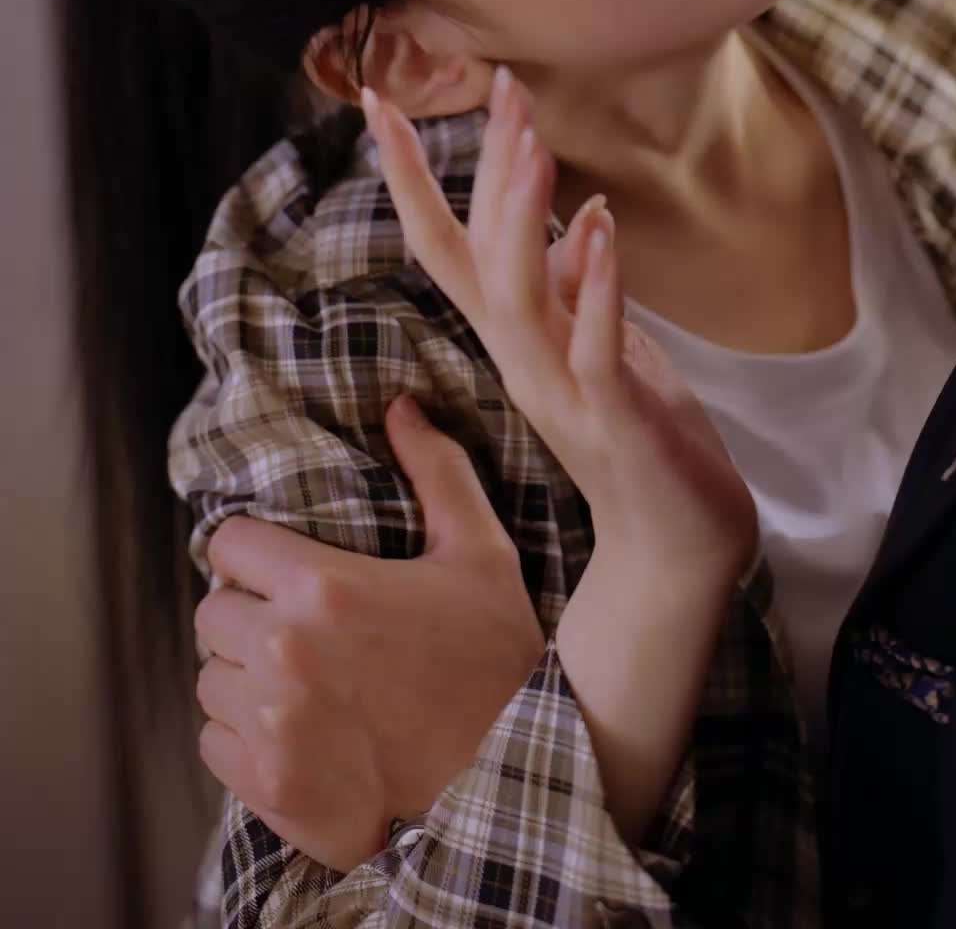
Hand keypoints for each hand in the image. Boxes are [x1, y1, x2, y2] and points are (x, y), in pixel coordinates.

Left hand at [194, 394, 544, 870]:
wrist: (509, 778)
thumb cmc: (494, 660)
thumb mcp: (480, 553)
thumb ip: (436, 470)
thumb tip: (402, 406)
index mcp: (324, 587)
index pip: (228, 544)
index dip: (252, 549)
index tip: (278, 565)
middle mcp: (285, 652)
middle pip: (211, 612)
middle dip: (246, 611)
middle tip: (292, 624)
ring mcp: (272, 725)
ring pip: (210, 681)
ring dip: (242, 674)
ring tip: (294, 678)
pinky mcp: (269, 786)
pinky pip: (214, 744)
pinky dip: (241, 737)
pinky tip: (291, 729)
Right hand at [363, 71, 756, 592]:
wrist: (678, 547)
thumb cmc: (641, 438)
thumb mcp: (600, 345)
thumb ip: (572, 289)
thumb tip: (564, 223)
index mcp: (513, 336)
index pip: (442, 243)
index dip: (408, 175)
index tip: (380, 100)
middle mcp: (520, 358)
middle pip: (478, 253)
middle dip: (488, 168)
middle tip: (503, 86)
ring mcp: (561, 390)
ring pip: (520, 295)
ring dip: (524, 217)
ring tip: (534, 143)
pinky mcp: (614, 418)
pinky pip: (594, 345)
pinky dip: (595, 285)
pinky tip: (599, 224)